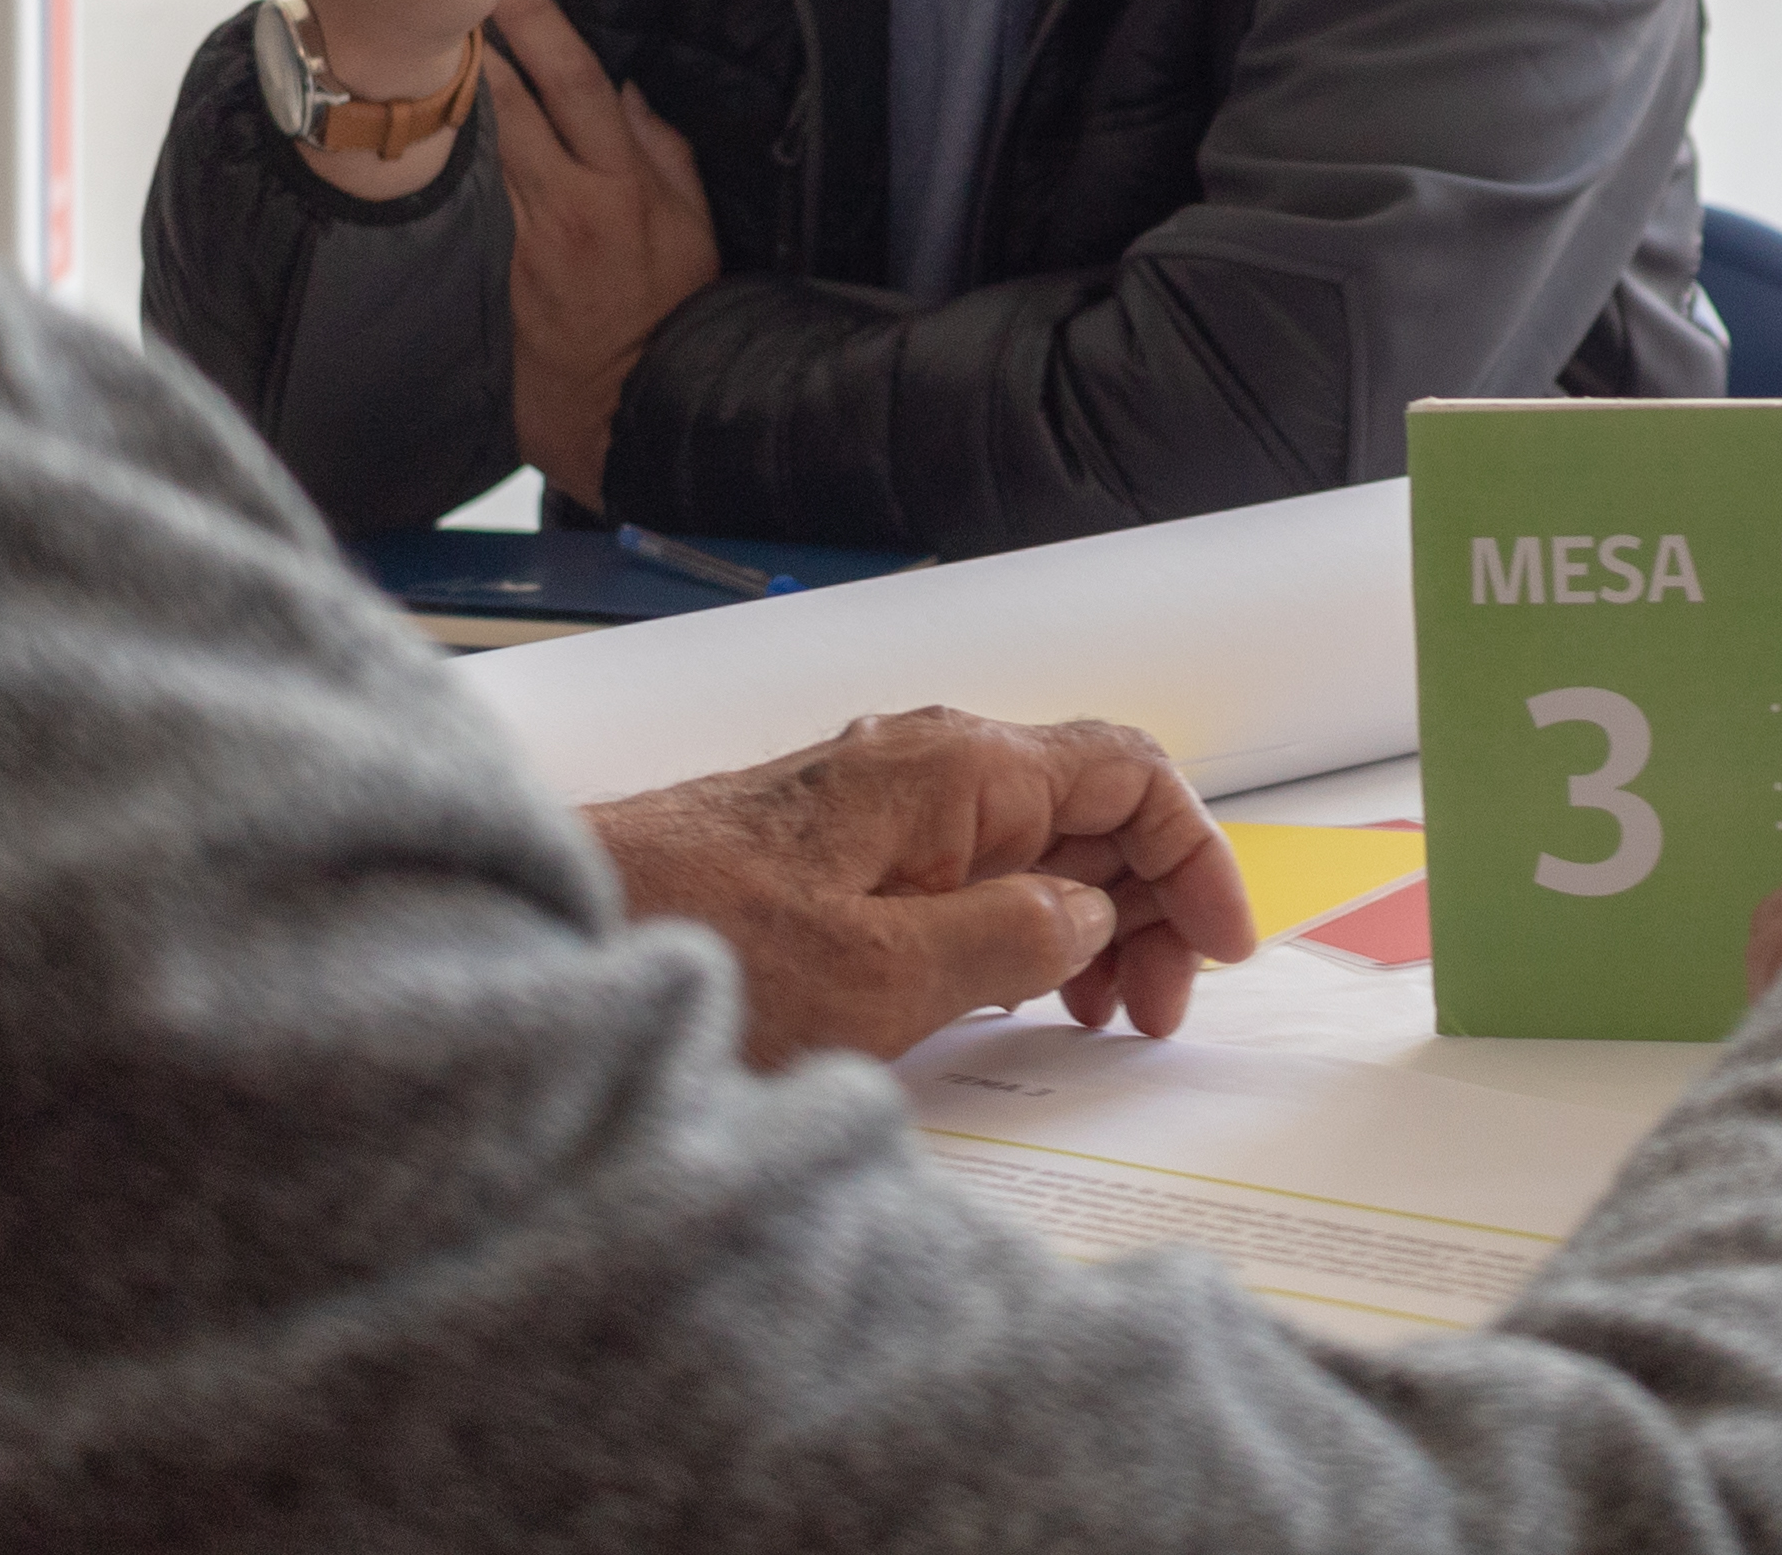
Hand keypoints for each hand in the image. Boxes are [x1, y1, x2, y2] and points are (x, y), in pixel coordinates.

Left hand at [493, 0, 718, 500]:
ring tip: (435, 34)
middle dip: (485, 37)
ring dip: (465, 84)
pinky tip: (446, 111)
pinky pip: (484, 181)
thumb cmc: (669, 309)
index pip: (580, 83)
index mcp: (626, 184)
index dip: (543, 24)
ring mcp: (531, 227)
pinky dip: (469, 141)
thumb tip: (632, 90)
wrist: (617, 399)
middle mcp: (572, 198)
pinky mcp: (504, 253)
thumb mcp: (693, 227)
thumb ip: (664, 151)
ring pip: (489, 136)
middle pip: (517, 99)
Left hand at [586, 705, 1263, 1067]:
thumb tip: (1091, 916)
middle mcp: (930, 766)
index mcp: (960, 769)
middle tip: (1153, 1014)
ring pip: (1036, 844)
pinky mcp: (845, 852)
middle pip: (1093, 810)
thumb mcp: (889, 971)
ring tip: (1098, 1016)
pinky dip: (1020, 927)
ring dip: (1091, 923)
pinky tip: (1018, 993)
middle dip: (1149, 905)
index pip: (1133, 773)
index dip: (1197, 857)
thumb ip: (1016, 936)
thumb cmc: (704, 940)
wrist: (560, 925)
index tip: (1221, 947)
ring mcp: (885, 807)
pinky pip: (970, 872)